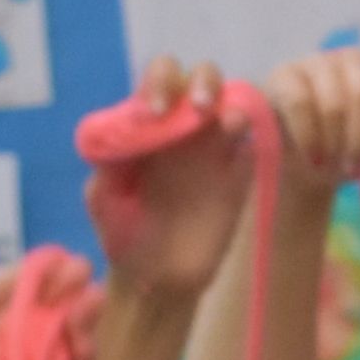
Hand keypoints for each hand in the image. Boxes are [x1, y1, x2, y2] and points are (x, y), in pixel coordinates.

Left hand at [87, 58, 254, 299]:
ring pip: (232, 102)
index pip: (158, 80)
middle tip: (198, 108)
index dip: (160, 83)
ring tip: (229, 122)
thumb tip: (121, 131)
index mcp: (147, 124)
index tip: (154, 112)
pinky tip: (245, 142)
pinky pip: (253, 142)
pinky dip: (255, 132)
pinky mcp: (237, 175)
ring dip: (232, 101)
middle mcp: (182, 127)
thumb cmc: (122, 234)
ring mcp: (213, 149)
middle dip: (202, 81)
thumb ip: (110, 163)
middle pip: (201, 79)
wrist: (154, 280)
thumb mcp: (104, 199)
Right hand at [258, 49, 359, 198]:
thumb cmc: (350, 151)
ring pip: (333, 103)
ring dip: (334, 144)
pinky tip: (313, 157)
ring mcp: (319, 62)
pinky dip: (309, 138)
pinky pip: (301, 103)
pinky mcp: (286, 74)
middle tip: (357, 170)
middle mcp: (355, 60)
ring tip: (332, 167)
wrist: (302, 159)